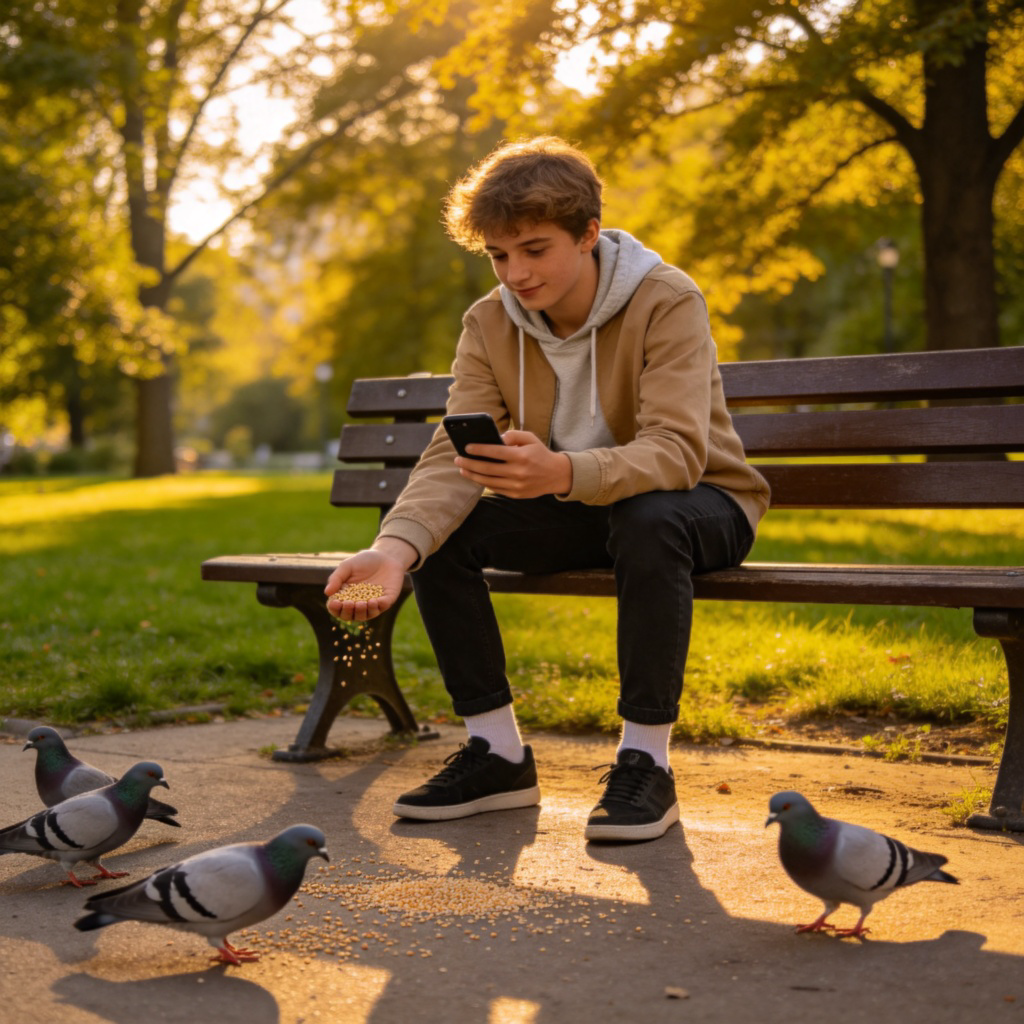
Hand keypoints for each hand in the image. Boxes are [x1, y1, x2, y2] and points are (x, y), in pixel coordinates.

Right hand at [324, 544, 410, 621]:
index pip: (337, 608)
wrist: (385, 555)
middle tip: (349, 603)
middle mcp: (358, 603)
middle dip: (348, 612)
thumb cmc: (363, 561)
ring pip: (366, 615)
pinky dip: (377, 607)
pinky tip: (374, 601)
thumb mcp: (347, 566)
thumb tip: (327, 593)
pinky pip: (382, 608)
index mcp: (346, 596)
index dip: (334, 608)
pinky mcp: (387, 600)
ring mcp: (373, 603)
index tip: (335, 603)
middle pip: (350, 615)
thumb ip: (336, 578)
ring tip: (362, 603)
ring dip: (362, 612)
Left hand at [456, 429, 571, 498]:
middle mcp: (518, 472)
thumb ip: (513, 435)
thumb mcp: (530, 438)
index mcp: (521, 456)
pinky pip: (496, 489)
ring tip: (463, 470)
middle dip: (469, 464)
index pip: (494, 452)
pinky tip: (476, 477)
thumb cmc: (540, 453)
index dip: (478, 450)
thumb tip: (496, 438)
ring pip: (488, 481)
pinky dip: (484, 483)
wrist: (557, 475)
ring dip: (473, 476)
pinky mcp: (516, 495)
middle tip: (457, 460)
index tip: (466, 448)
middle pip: (487, 469)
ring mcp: (516, 486)